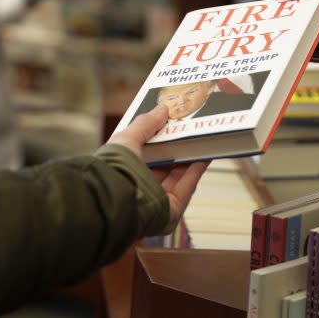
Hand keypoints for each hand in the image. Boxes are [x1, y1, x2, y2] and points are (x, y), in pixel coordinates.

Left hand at [108, 105, 209, 233]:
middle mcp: (137, 189)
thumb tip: (162, 109)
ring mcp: (155, 201)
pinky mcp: (171, 211)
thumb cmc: (113, 169)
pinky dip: (196, 170)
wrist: (117, 199)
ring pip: (176, 176)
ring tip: (200, 137)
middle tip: (187, 128)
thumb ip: (145, 124)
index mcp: (121, 173)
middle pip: (162, 165)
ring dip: (189, 157)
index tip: (167, 122)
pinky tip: (205, 154)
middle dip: (175, 146)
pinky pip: (186, 187)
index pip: (140, 154)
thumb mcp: (126, 139)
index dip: (154, 137)